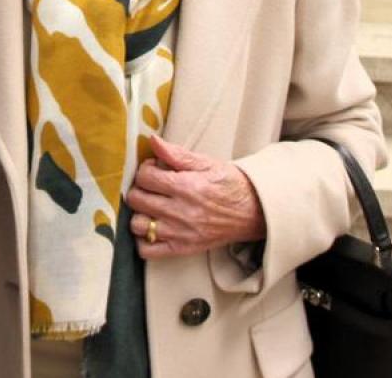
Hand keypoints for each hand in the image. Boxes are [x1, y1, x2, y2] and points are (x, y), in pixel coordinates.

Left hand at [125, 135, 265, 259]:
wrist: (254, 211)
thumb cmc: (230, 185)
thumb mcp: (207, 163)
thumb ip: (177, 154)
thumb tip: (152, 141)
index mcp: (187, 186)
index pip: (145, 177)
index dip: (145, 170)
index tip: (154, 170)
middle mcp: (182, 211)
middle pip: (137, 199)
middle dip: (140, 189)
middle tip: (151, 188)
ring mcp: (181, 233)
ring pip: (138, 225)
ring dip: (140, 215)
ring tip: (151, 208)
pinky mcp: (183, 248)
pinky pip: (148, 250)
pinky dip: (144, 240)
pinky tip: (153, 228)